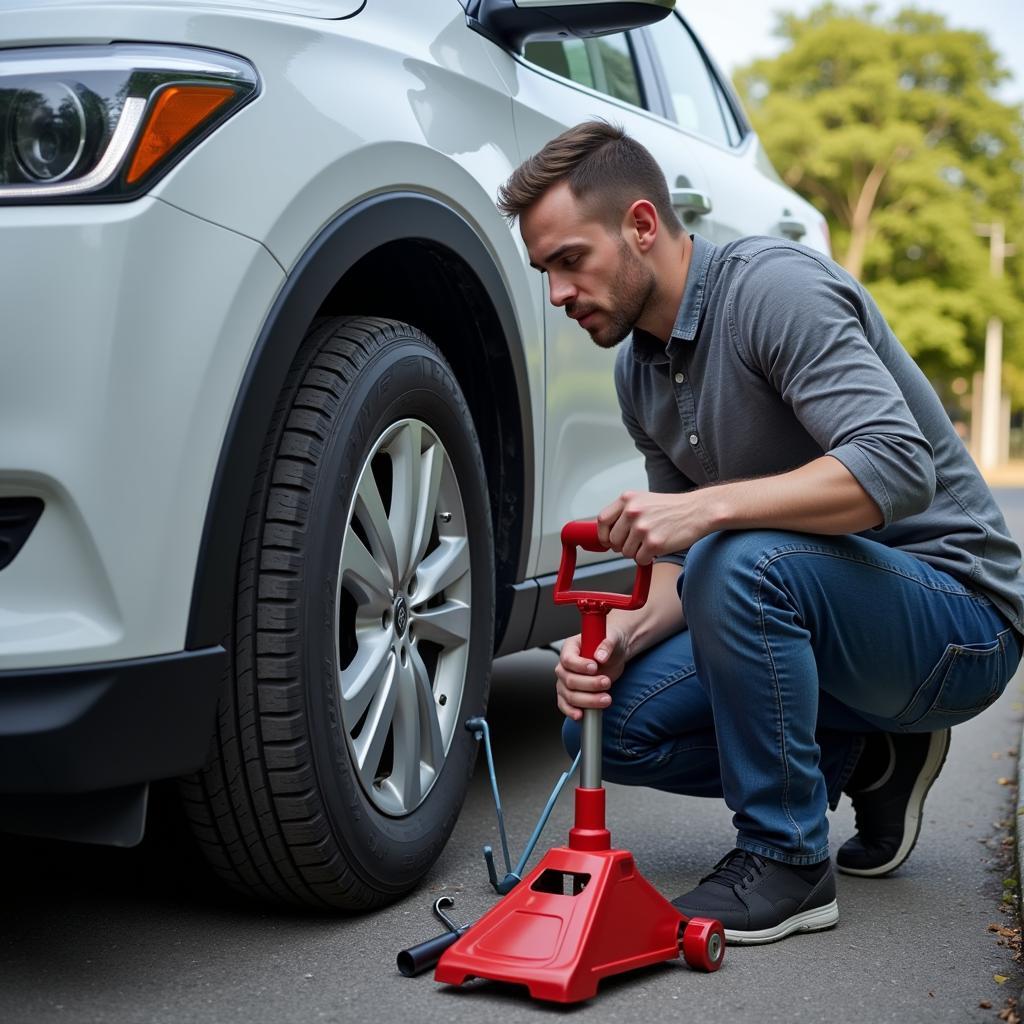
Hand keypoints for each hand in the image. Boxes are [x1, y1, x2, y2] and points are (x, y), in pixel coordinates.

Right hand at [554, 626, 628, 720]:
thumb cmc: (610, 645)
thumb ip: (607, 645)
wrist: (613, 655)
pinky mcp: (571, 694)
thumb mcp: (613, 639)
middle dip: (589, 685)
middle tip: (606, 682)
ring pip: (569, 696)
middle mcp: (565, 666)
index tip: (595, 667)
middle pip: (569, 680)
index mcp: (571, 648)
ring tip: (606, 699)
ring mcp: (566, 682)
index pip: (568, 659)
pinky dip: (572, 712)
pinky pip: (565, 705)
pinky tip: (582, 716)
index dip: (580, 665)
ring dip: (588, 700)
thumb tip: (600, 656)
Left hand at [597, 490, 715, 564]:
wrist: (697, 511)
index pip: (602, 520)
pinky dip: (647, 559)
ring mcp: (643, 527)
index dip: (603, 535)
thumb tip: (606, 534)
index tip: (608, 541)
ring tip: (650, 542)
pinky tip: (657, 548)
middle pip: (613, 540)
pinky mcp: (654, 542)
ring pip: (625, 552)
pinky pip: (640, 559)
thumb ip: (624, 513)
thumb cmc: (671, 508)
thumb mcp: (643, 501)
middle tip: (637, 542)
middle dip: (623, 546)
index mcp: (627, 499)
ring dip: (637, 552)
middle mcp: (632, 512)